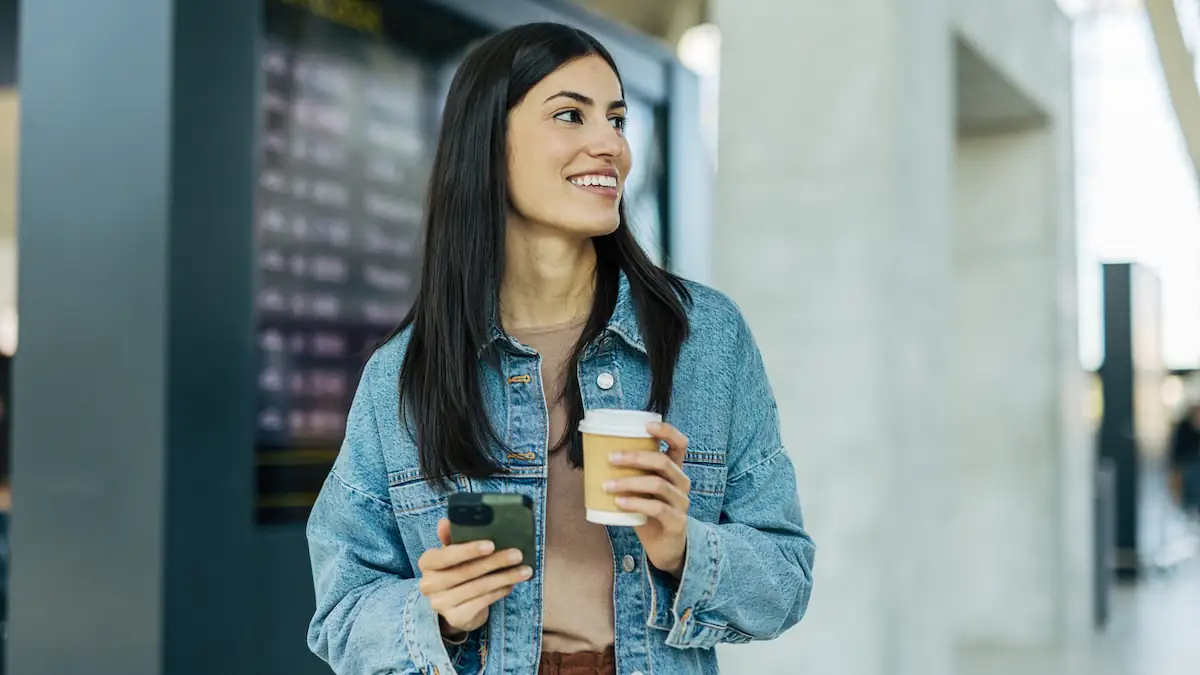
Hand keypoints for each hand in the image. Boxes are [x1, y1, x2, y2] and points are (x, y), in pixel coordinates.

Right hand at [417, 518, 532, 637]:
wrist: (454, 606)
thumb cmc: (456, 571)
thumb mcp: (453, 553)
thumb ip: (451, 537)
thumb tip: (446, 521)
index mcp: (427, 563)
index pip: (445, 555)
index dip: (468, 550)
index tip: (491, 544)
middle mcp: (429, 584)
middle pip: (466, 572)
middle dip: (495, 562)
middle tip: (517, 555)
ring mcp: (441, 604)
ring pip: (478, 587)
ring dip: (504, 577)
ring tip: (524, 571)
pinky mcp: (456, 618)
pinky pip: (483, 601)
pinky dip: (500, 591)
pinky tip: (511, 584)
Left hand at [604, 421, 690, 576]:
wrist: (666, 548)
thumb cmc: (649, 514)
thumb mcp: (642, 491)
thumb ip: (629, 475)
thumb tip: (592, 460)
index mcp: (675, 470)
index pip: (680, 444)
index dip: (667, 431)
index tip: (646, 425)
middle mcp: (682, 483)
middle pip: (663, 462)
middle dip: (635, 457)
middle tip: (611, 458)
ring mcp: (681, 503)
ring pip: (657, 485)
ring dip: (629, 482)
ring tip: (607, 485)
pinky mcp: (676, 522)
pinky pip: (656, 508)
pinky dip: (635, 503)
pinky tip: (619, 503)